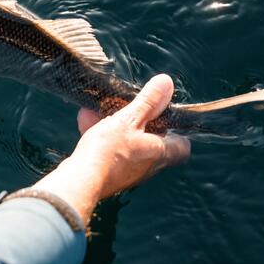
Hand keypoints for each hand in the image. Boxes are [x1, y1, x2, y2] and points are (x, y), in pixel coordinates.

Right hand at [71, 74, 190, 197]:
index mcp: (159, 152)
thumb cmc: (108, 151)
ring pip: (127, 144)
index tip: (164, 116)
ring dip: (114, 126)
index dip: (176, 130)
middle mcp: (148, 166)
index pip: (182, 145)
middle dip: (137, 122)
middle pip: (152, 142)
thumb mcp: (128, 119)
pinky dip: (101, 137)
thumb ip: (147, 102)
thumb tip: (166, 83)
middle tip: (126, 109)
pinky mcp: (110, 175)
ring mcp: (129, 173)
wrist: (81, 180)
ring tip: (98, 111)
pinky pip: (110, 152)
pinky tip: (86, 122)